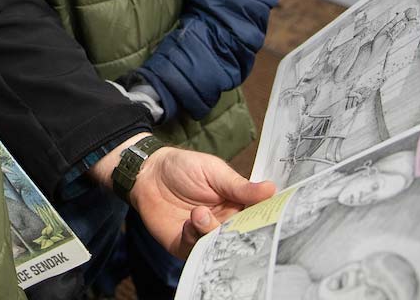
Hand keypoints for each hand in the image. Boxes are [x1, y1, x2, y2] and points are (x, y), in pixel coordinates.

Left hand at [128, 146, 275, 258]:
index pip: (258, 221)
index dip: (265, 223)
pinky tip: (188, 223)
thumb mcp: (214, 171)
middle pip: (240, 239)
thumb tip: (271, 189)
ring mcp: (204, 237)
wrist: (148, 172)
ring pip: (218, 248)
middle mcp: (224, 226)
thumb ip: (239, 186)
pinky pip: (194, 252)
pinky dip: (194, 240)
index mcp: (237, 207)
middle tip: (229, 220)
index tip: (269, 221)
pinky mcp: (184, 244)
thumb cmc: (183, 167)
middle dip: (237, 234)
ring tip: (199, 213)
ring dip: (211, 234)